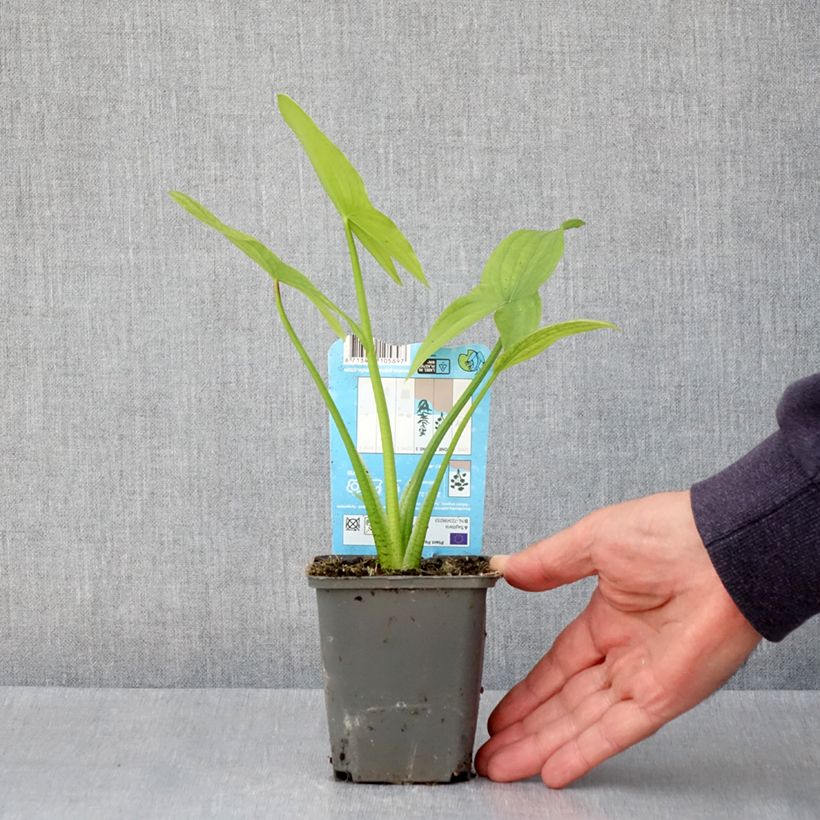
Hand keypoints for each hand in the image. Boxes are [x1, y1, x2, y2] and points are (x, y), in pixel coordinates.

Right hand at [475, 490, 761, 787]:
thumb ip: (548, 562)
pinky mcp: (663, 697)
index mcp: (608, 618)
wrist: (726, 549)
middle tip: (493, 750)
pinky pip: (617, 731)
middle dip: (526, 729)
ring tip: (505, 765)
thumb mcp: (592, 540)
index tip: (504, 709)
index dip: (529, 691)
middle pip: (564, 703)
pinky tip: (555, 768)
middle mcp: (624, 654)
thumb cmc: (673, 534)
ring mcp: (643, 678)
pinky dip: (585, 751)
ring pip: (582, 722)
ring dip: (542, 745)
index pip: (558, 666)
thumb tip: (508, 569)